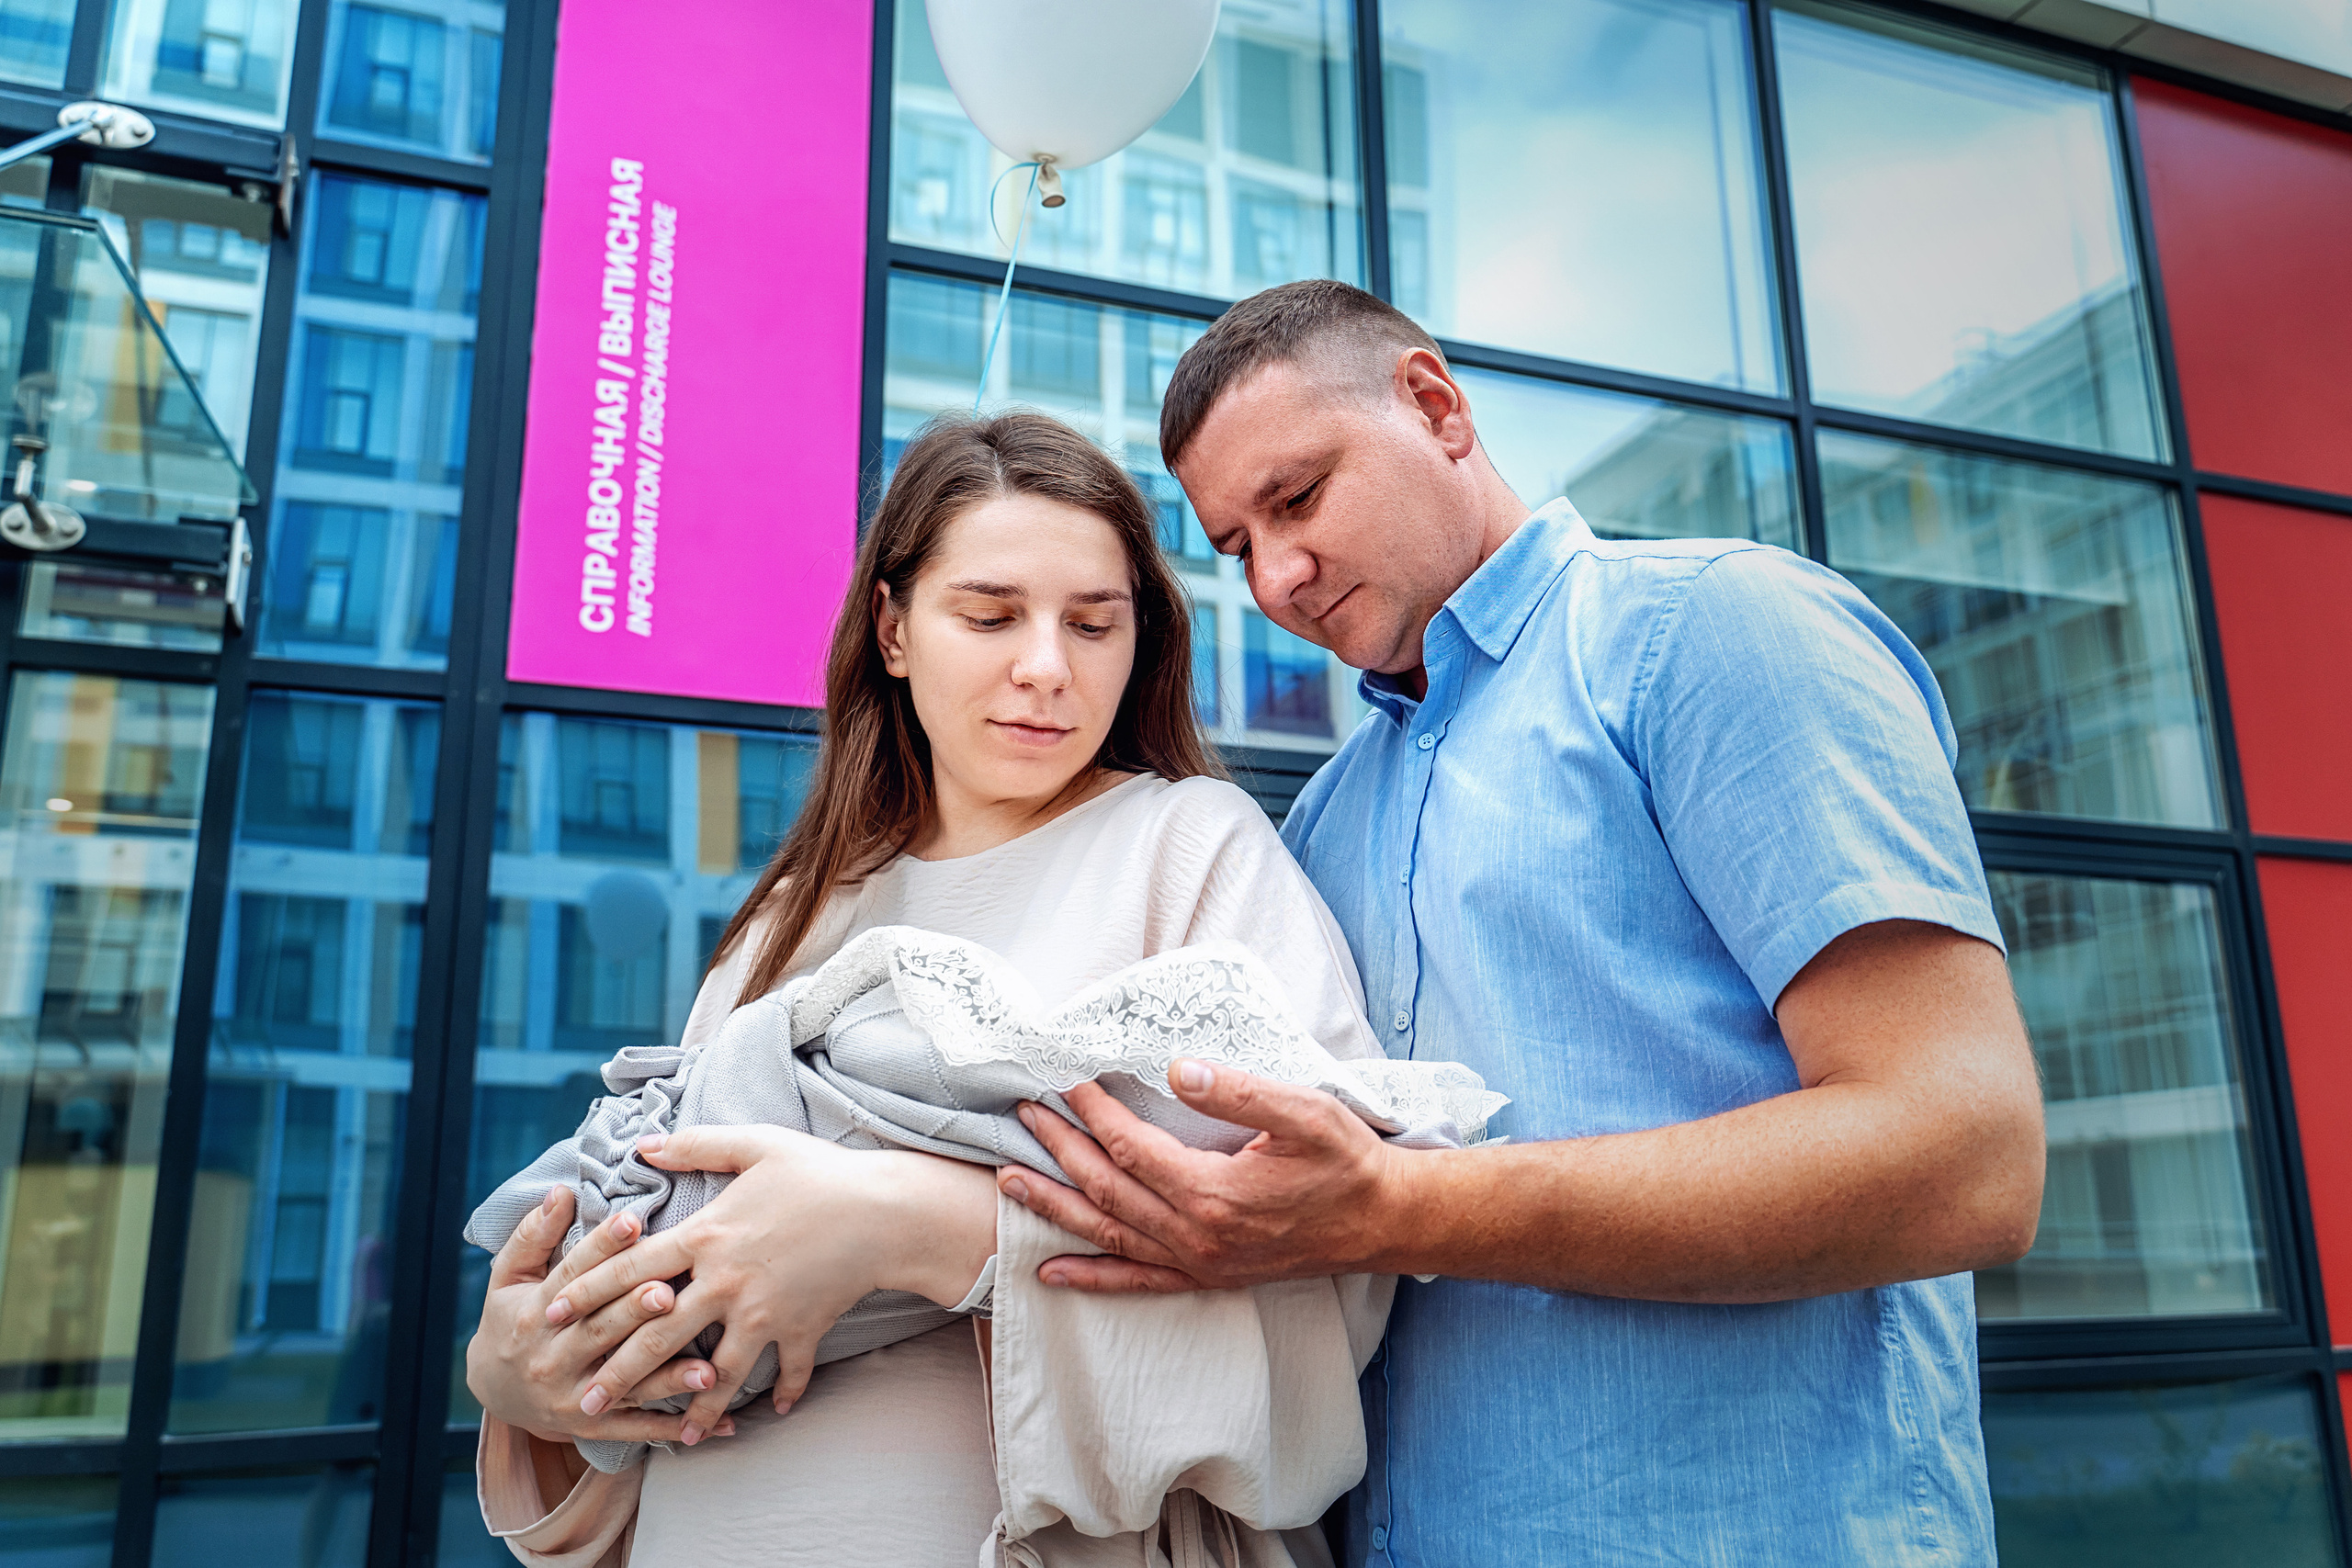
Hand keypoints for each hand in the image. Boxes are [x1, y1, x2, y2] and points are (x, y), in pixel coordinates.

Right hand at [465, 1186, 727, 1446]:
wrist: (492, 1390)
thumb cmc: (513, 1318)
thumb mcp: (509, 1276)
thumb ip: (534, 1234)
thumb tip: (561, 1190)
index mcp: (536, 1311)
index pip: (574, 1275)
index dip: (602, 1247)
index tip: (634, 1222)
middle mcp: (553, 1356)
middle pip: (601, 1329)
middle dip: (637, 1311)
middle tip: (673, 1291)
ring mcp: (573, 1394)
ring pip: (624, 1384)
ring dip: (667, 1377)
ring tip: (708, 1370)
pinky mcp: (590, 1424)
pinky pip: (635, 1427)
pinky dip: (674, 1427)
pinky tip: (714, 1424)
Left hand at [555, 1127, 996, 1436]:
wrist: (885, 1211)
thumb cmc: (820, 1172)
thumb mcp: (756, 1145)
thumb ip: (695, 1145)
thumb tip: (643, 1144)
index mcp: (706, 1235)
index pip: (630, 1269)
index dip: (586, 1291)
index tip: (551, 1315)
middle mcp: (725, 1281)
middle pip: (656, 1335)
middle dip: (616, 1373)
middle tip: (581, 1402)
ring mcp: (762, 1311)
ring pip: (716, 1371)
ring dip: (692, 1405)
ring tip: (673, 1435)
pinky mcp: (800, 1327)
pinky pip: (787, 1371)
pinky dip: (782, 1392)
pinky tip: (770, 1412)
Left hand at [998, 1060, 1407, 1292]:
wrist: (1382, 1222)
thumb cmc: (1346, 1162)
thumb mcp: (1304, 1113)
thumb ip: (1241, 1092)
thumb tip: (1180, 1070)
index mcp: (1214, 1194)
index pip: (1132, 1148)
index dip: (1094, 1112)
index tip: (1066, 1080)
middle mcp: (1196, 1236)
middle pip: (1107, 1190)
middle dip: (1059, 1150)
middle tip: (1022, 1115)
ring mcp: (1198, 1262)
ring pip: (1109, 1235)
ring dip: (1056, 1206)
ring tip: (1010, 1180)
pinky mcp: (1207, 1276)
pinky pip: (1136, 1282)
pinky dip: (1091, 1276)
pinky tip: (1052, 1270)